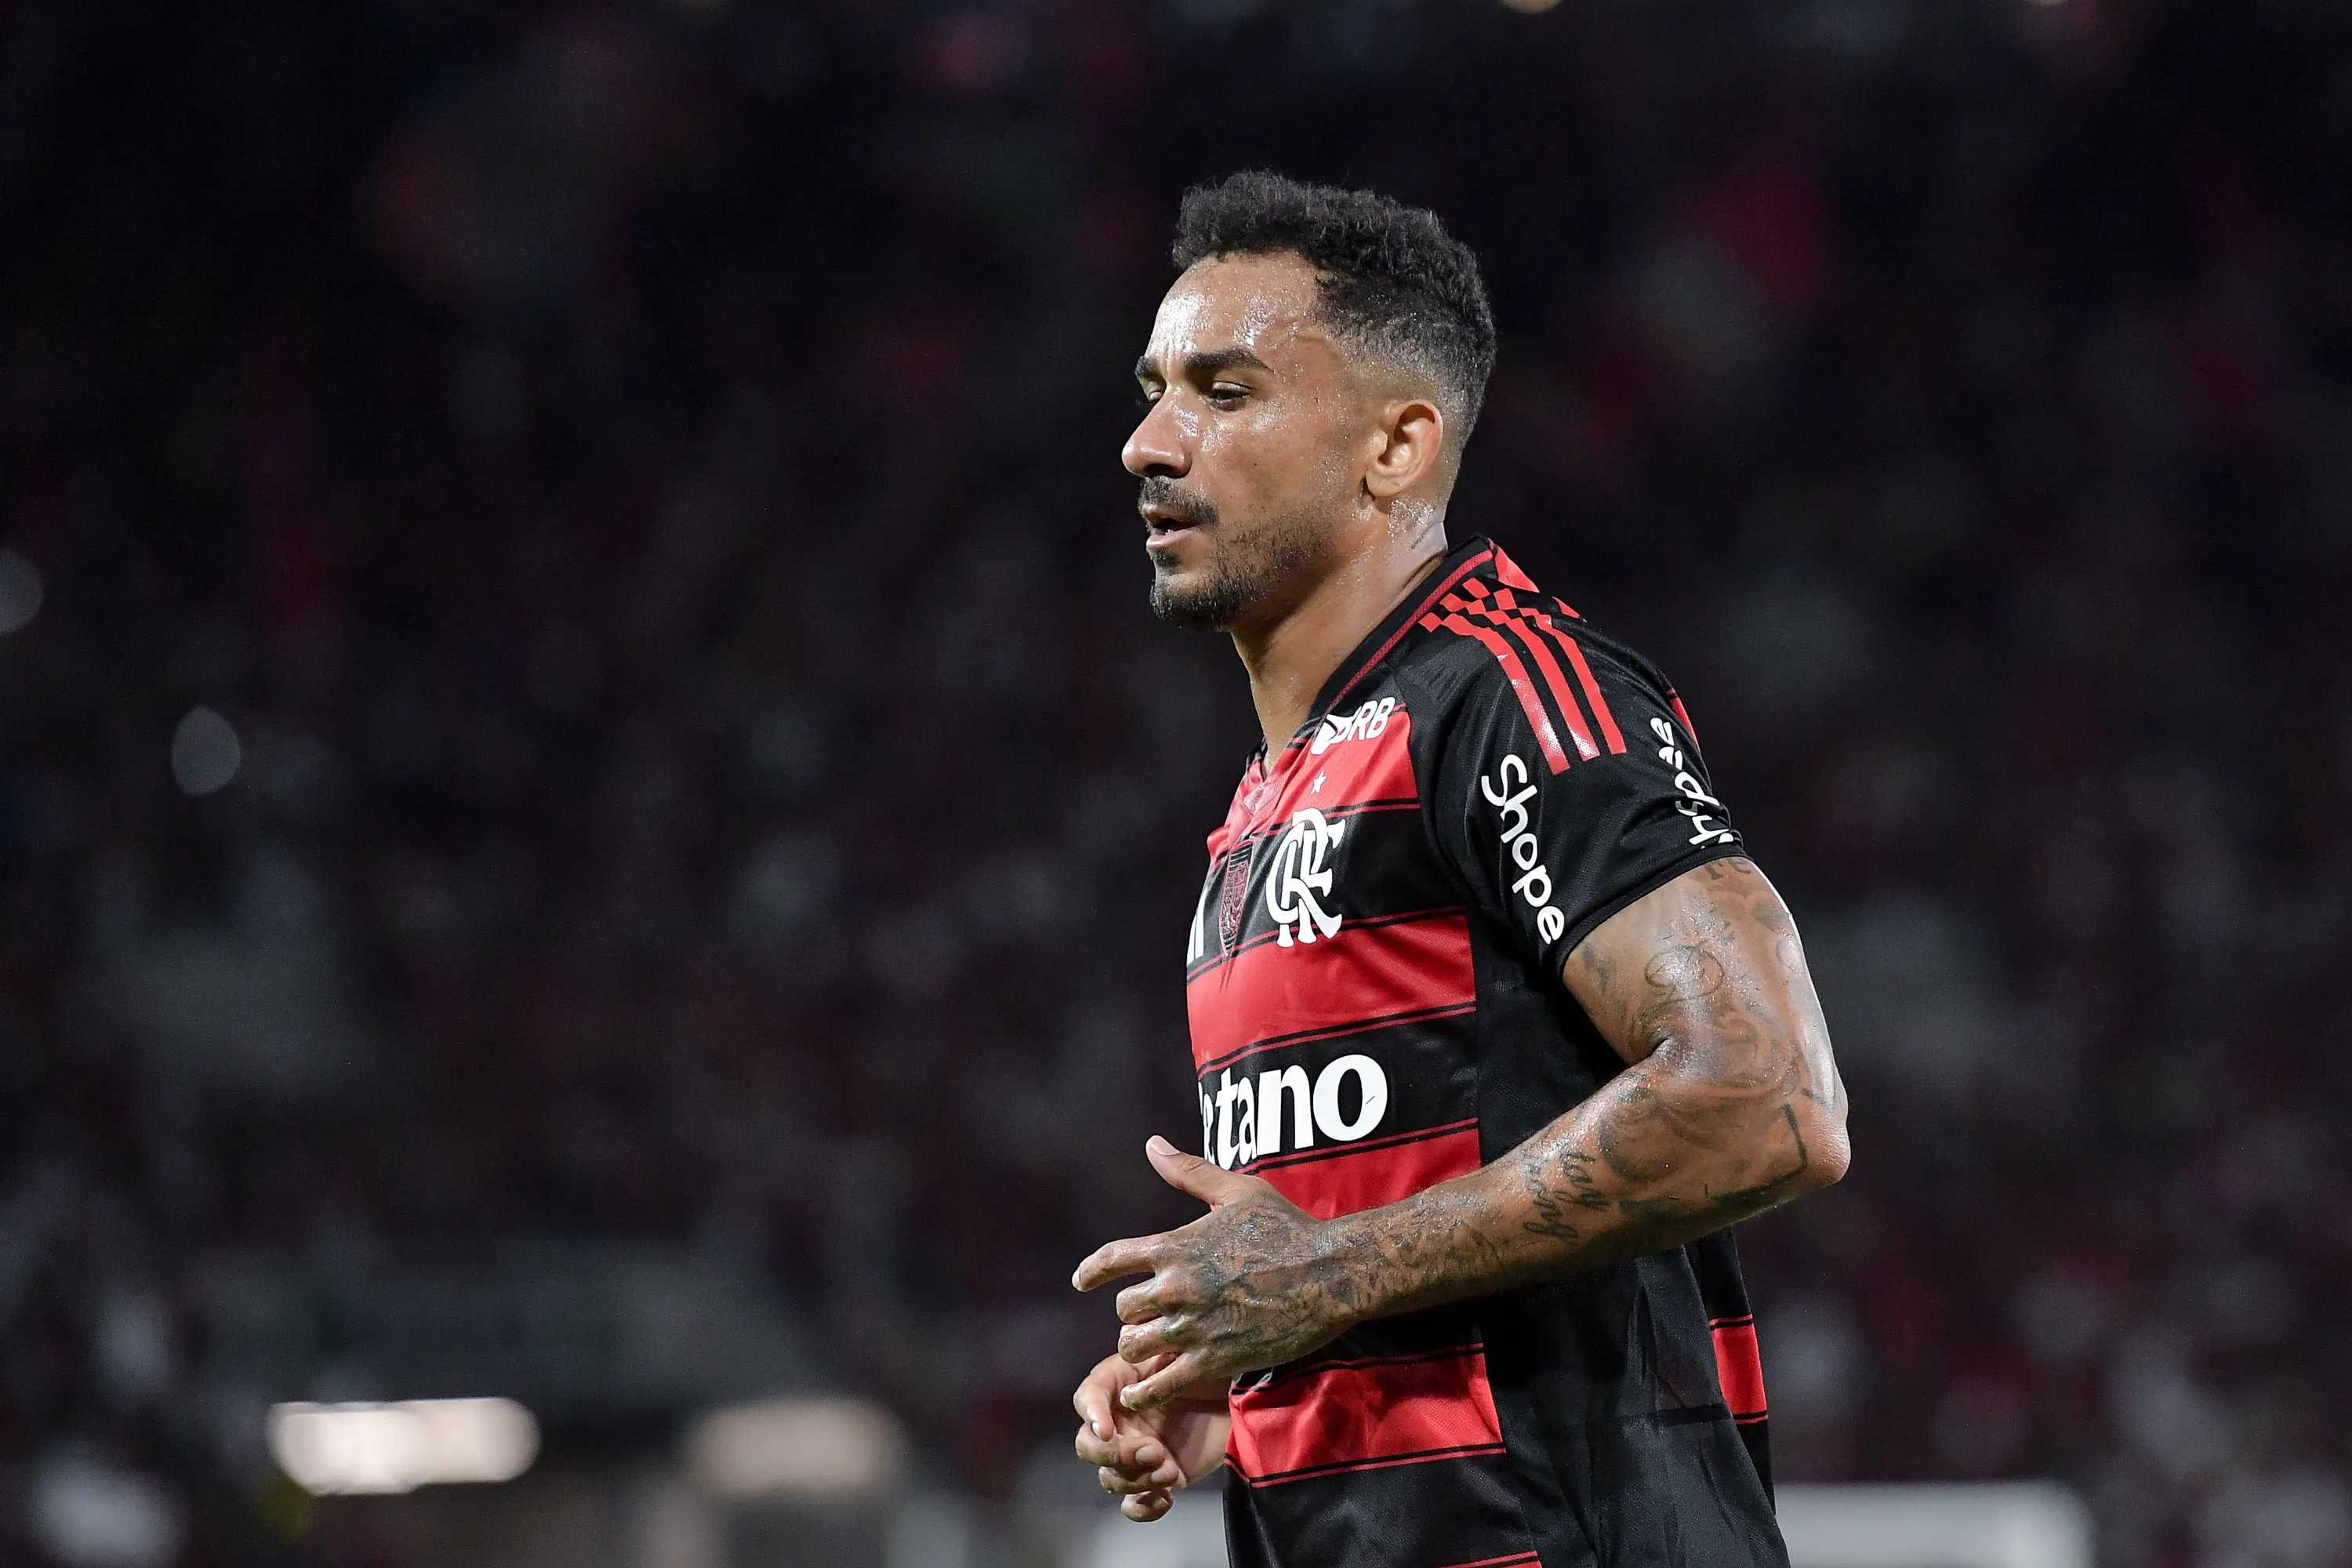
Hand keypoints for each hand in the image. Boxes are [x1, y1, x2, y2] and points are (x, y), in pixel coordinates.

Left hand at [1071, 1136, 1353, 1410]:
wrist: (1330, 1273)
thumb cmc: (1287, 1227)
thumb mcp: (1237, 1191)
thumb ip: (1188, 1171)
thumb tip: (1152, 1144)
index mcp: (1175, 1246)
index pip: (1112, 1259)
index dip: (1091, 1271)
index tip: (1082, 1281)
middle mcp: (1176, 1287)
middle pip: (1124, 1309)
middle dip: (1130, 1313)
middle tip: (1142, 1318)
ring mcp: (1192, 1326)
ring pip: (1135, 1345)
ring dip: (1138, 1347)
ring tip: (1147, 1349)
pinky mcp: (1214, 1359)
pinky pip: (1161, 1384)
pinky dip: (1143, 1391)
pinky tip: (1138, 1393)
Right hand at [1071, 1351, 1231, 1521]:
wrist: (1239, 1396)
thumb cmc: (1209, 1366)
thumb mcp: (1184, 1353)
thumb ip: (1158, 1360)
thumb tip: (1133, 1379)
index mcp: (1119, 1385)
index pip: (1087, 1398)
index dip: (1092, 1415)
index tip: (1108, 1430)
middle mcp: (1120, 1422)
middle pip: (1088, 1447)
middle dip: (1115, 1455)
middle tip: (1153, 1451)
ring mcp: (1136, 1454)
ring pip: (1111, 1478)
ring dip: (1135, 1480)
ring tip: (1170, 1471)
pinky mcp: (1156, 1479)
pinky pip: (1134, 1504)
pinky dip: (1144, 1508)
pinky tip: (1166, 1498)